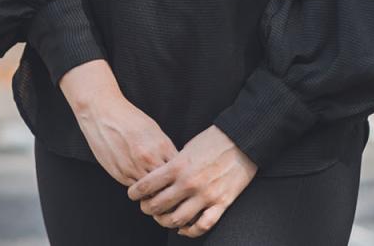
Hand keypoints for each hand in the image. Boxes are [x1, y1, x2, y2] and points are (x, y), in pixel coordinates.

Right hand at [60, 61, 178, 186]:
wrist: (101, 113)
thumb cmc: (129, 119)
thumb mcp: (154, 131)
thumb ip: (166, 151)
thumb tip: (176, 168)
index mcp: (162, 147)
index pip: (180, 173)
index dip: (182, 179)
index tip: (182, 181)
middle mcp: (148, 159)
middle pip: (167, 186)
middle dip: (170, 189)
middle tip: (171, 192)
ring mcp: (133, 168)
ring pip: (151, 191)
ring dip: (154, 192)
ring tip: (156, 191)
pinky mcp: (119, 173)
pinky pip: (135, 188)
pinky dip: (139, 188)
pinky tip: (140, 182)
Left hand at [127, 125, 257, 236]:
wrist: (240, 142)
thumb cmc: (211, 142)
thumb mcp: (185, 149)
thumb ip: (172, 165)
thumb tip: (157, 178)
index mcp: (177, 167)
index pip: (146, 186)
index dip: (135, 193)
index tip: (133, 195)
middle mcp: (188, 183)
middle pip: (158, 206)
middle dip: (148, 209)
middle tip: (146, 207)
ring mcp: (205, 195)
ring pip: (178, 219)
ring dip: (165, 222)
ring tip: (162, 218)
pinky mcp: (222, 203)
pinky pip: (203, 225)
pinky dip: (191, 231)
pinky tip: (184, 228)